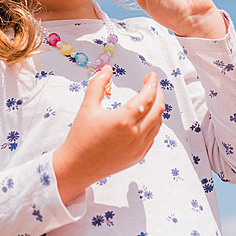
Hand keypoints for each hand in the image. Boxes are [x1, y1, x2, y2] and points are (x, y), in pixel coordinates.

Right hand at [53, 67, 163, 204]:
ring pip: (158, 123)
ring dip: (157, 108)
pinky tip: (145, 117)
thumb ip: (98, 84)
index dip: (152, 83)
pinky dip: (153, 123)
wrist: (77, 166)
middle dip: (158, 93)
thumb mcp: (87, 107)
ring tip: (150, 98)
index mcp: (123, 120)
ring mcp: (138, 147)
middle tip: (153, 84)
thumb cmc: (80, 136)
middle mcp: (135, 135)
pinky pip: (152, 136)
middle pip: (158, 109)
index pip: (147, 97)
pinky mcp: (138, 156)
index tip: (150, 75)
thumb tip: (107, 68)